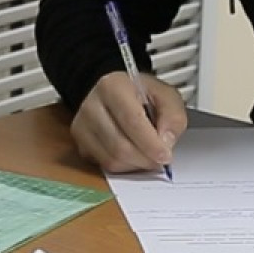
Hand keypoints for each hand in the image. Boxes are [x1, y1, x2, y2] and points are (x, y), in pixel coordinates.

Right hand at [70, 71, 188, 173]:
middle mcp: (91, 105)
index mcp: (112, 86)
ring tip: (148, 155)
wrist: (115, 95)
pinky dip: (124, 167)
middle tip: (160, 159)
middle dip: (145, 158)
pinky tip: (133, 155)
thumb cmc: (140, 94)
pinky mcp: (80, 144)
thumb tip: (166, 141)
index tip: (165, 155)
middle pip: (120, 145)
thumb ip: (173, 115)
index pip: (131, 120)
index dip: (150, 143)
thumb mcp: (165, 95)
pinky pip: (104, 166)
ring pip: (111, 160)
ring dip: (136, 164)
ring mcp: (82, 126)